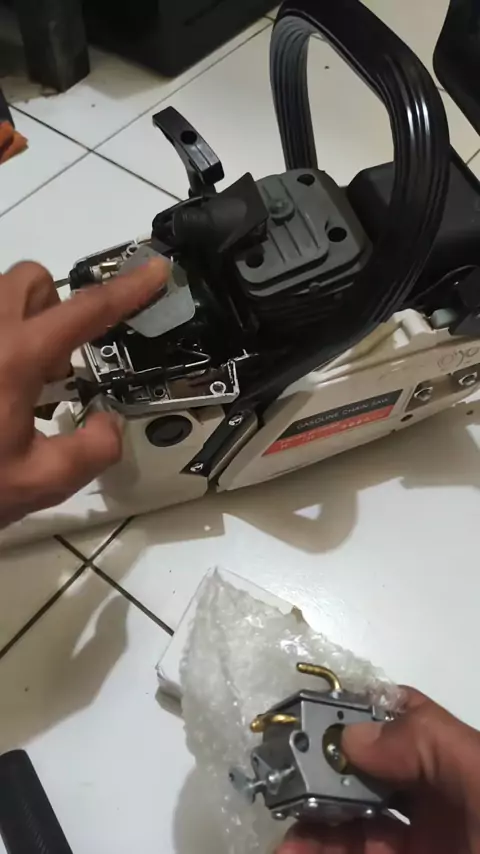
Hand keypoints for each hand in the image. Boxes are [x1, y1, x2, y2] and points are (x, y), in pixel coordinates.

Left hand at [0, 257, 168, 527]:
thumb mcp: (40, 482)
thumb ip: (93, 449)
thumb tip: (106, 423)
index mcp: (14, 357)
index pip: (85, 310)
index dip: (128, 289)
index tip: (155, 270)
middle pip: (31, 279)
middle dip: (56, 306)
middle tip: (56, 364)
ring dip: (21, 322)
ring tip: (18, 383)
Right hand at [278, 689, 479, 852]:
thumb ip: (427, 746)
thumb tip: (352, 733)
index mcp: (459, 765)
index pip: (403, 719)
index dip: (357, 712)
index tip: (310, 720)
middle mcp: (438, 800)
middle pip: (366, 773)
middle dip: (321, 774)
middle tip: (281, 783)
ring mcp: (422, 846)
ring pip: (354, 825)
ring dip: (312, 825)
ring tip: (283, 840)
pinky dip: (319, 852)